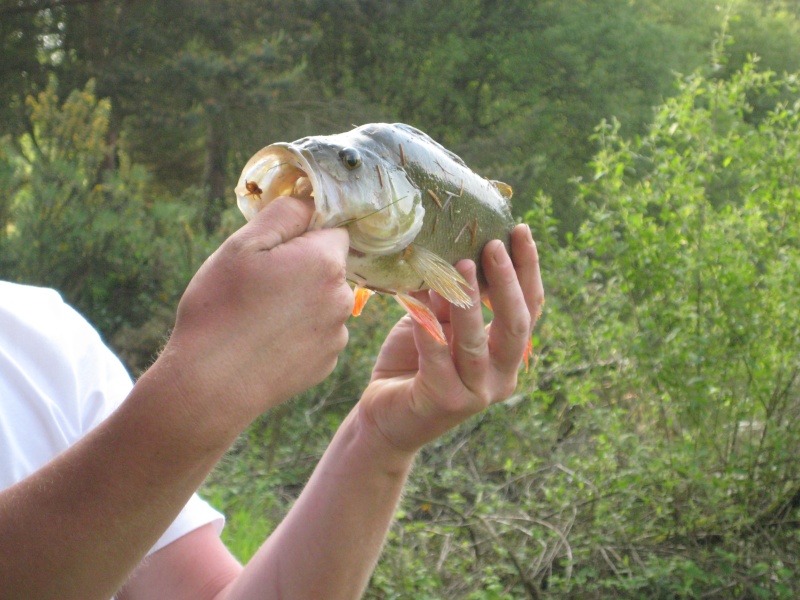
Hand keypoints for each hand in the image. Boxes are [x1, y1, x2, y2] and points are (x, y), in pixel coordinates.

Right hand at [159, 196, 353, 427]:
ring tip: (258, 317)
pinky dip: (298, 333)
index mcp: (326, 262)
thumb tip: (311, 199)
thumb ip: (284, 213)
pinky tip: (266, 341)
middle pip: (330, 267)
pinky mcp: (326, 363)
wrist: (211, 384)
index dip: (302, 235)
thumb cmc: (221, 308)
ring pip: (323, 301)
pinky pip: (317, 334)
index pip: (333, 230)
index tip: (273, 250)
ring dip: (301, 302)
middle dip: (302, 268)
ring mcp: (337, 334)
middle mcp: (341, 298)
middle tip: (259, 284)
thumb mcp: (242, 245)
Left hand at [356, 224, 543, 456]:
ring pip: (478, 341)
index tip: (520, 230)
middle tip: (493, 244)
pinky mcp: (446, 402)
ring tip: (461, 264)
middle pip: (516, 325)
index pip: (530, 308)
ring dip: (470, 300)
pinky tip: (417, 296)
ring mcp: (476, 393)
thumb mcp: (439, 322)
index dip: (528, 270)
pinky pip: (437, 356)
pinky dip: (427, 324)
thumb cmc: (415, 362)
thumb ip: (455, 296)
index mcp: (508, 355)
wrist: (384, 414)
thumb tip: (461, 248)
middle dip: (507, 282)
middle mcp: (501, 377)